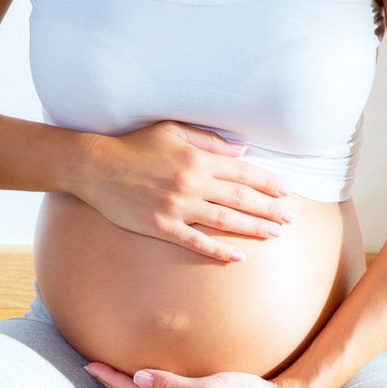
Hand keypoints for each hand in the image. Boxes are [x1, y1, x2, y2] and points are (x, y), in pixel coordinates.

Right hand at [80, 121, 291, 261]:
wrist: (96, 167)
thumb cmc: (134, 146)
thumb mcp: (171, 130)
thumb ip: (208, 140)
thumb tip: (241, 150)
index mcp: (196, 158)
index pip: (242, 171)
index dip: (267, 182)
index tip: (285, 191)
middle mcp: (192, 182)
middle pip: (240, 197)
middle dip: (269, 208)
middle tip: (289, 219)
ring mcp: (178, 207)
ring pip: (224, 219)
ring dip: (252, 228)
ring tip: (274, 235)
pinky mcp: (162, 227)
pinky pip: (196, 241)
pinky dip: (218, 249)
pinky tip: (237, 257)